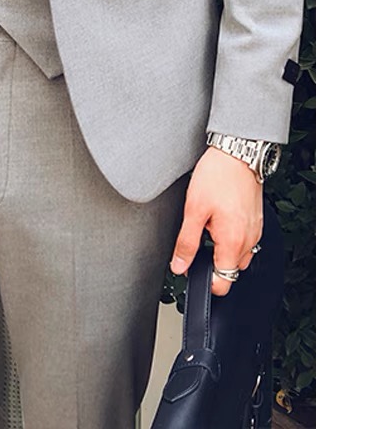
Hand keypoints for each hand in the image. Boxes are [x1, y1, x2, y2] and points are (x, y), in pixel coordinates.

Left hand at [170, 147, 262, 295]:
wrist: (237, 153)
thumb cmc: (217, 177)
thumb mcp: (193, 210)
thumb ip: (187, 242)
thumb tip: (179, 265)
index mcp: (233, 242)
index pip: (223, 283)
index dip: (206, 282)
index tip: (192, 270)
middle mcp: (249, 240)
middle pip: (231, 270)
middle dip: (214, 262)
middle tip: (198, 239)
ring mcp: (255, 231)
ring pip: (239, 255)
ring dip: (224, 249)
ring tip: (209, 225)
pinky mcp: (257, 221)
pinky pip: (245, 239)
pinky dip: (232, 236)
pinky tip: (221, 218)